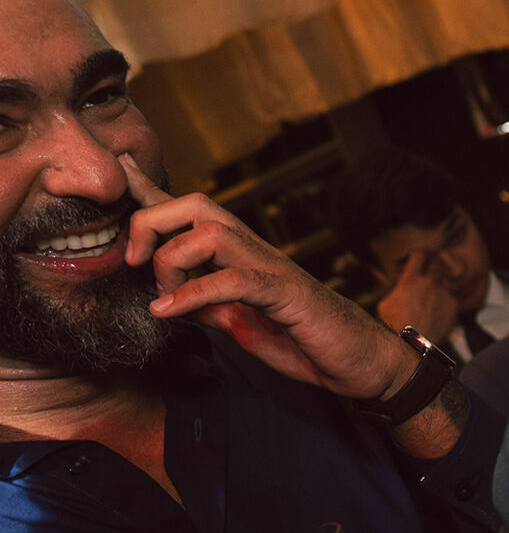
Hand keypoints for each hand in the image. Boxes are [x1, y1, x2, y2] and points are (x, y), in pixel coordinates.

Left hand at [121, 156, 416, 402]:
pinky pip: (233, 282)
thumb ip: (209, 306)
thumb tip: (171, 301)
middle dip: (152, 222)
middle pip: (197, 206)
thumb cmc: (305, 340)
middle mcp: (256, 252)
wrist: (359, 361)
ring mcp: (273, 269)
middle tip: (134, 261)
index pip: (193, 214)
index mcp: (242, 256)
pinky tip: (169, 312)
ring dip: (171, 261)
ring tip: (162, 296)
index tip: (124, 170)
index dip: (154, 191)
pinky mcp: (287, 295)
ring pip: (211, 233)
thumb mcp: (242, 323)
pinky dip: (193, 294)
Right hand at [375, 249, 459, 344]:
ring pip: (447, 280)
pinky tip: (440, 311)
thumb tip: (401, 287)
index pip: (420, 254)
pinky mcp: (454, 305)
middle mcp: (429, 283)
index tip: (420, 261)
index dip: (421, 256)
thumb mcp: (386, 303)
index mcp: (411, 279)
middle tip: (429, 277)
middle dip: (434, 267)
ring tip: (434, 296)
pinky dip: (448, 302)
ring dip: (442, 285)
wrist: (414, 345)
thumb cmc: (395, 325)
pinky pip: (453, 297)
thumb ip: (397, 290)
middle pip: (437, 263)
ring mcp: (444, 293)